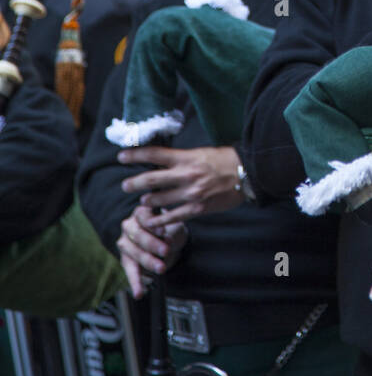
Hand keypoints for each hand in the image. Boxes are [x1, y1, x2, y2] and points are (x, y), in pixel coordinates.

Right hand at [117, 204, 187, 298]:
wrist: (171, 241)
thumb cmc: (171, 229)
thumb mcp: (174, 225)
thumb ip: (168, 230)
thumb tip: (166, 239)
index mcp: (140, 212)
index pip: (143, 216)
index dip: (152, 224)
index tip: (163, 231)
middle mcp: (129, 226)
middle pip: (138, 235)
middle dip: (152, 244)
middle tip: (166, 250)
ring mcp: (125, 243)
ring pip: (133, 253)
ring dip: (148, 262)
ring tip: (161, 269)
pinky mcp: (126, 259)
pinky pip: (130, 271)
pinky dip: (135, 283)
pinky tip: (139, 293)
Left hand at [118, 144, 242, 222]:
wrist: (246, 173)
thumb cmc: (224, 160)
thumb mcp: (200, 153)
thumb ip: (181, 159)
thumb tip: (160, 162)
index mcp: (185, 157)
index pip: (154, 155)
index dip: (135, 156)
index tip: (120, 158)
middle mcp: (185, 175)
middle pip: (151, 179)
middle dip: (134, 183)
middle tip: (125, 186)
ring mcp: (191, 193)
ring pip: (160, 199)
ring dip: (147, 201)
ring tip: (142, 201)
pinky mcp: (198, 208)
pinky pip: (174, 217)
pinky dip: (161, 220)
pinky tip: (153, 222)